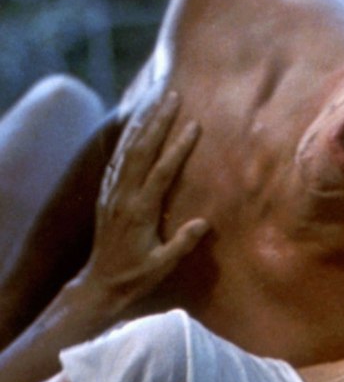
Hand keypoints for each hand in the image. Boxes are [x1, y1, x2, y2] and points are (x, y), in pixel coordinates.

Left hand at [75, 91, 208, 310]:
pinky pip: (117, 160)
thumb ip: (183, 242)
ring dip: (143, 124)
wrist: (99, 284)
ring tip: (157, 103)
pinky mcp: (107, 195)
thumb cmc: (136, 276)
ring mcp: (112, 193)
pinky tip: (136, 128)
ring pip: (127, 150)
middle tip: (173, 97)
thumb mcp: (163, 265)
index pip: (162, 171)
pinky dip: (127, 140)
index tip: (194, 126)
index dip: (178, 147)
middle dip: (158, 122)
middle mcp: (123, 196)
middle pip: (141, 150)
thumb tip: (204, 222)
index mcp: (140, 211)